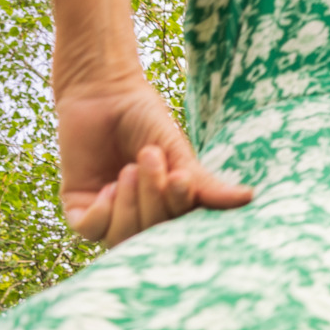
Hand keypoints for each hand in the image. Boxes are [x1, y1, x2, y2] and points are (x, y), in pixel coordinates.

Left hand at [55, 77, 251, 246]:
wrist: (101, 91)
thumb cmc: (144, 119)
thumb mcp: (178, 153)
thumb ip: (205, 183)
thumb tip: (248, 198)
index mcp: (168, 210)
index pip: (179, 229)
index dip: (179, 208)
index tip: (181, 177)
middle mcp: (140, 218)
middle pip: (151, 236)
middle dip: (153, 200)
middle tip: (150, 157)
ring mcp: (110, 216)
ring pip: (122, 238)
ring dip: (129, 204)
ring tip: (129, 168)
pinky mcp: (80, 208)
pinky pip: (92, 229)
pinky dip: (103, 210)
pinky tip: (107, 185)